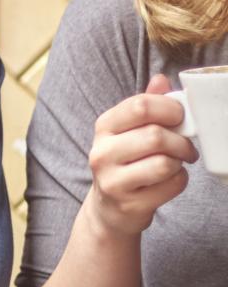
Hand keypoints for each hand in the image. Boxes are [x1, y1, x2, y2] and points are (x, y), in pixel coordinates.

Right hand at [84, 74, 195, 236]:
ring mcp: (112, 181)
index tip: (179, 117)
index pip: (140, 106)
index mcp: (104, 127)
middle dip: (181, 141)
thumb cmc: (125, 162)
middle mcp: (102, 153)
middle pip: (155, 135)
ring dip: (180, 162)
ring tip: (177, 163)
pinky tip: (169, 181)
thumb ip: (145, 105)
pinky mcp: (129, 204)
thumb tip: (161, 79)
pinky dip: (179, 181)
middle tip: (185, 147)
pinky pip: (171, 185)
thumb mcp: (128, 130)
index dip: (170, 109)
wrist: (109, 207)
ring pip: (165, 163)